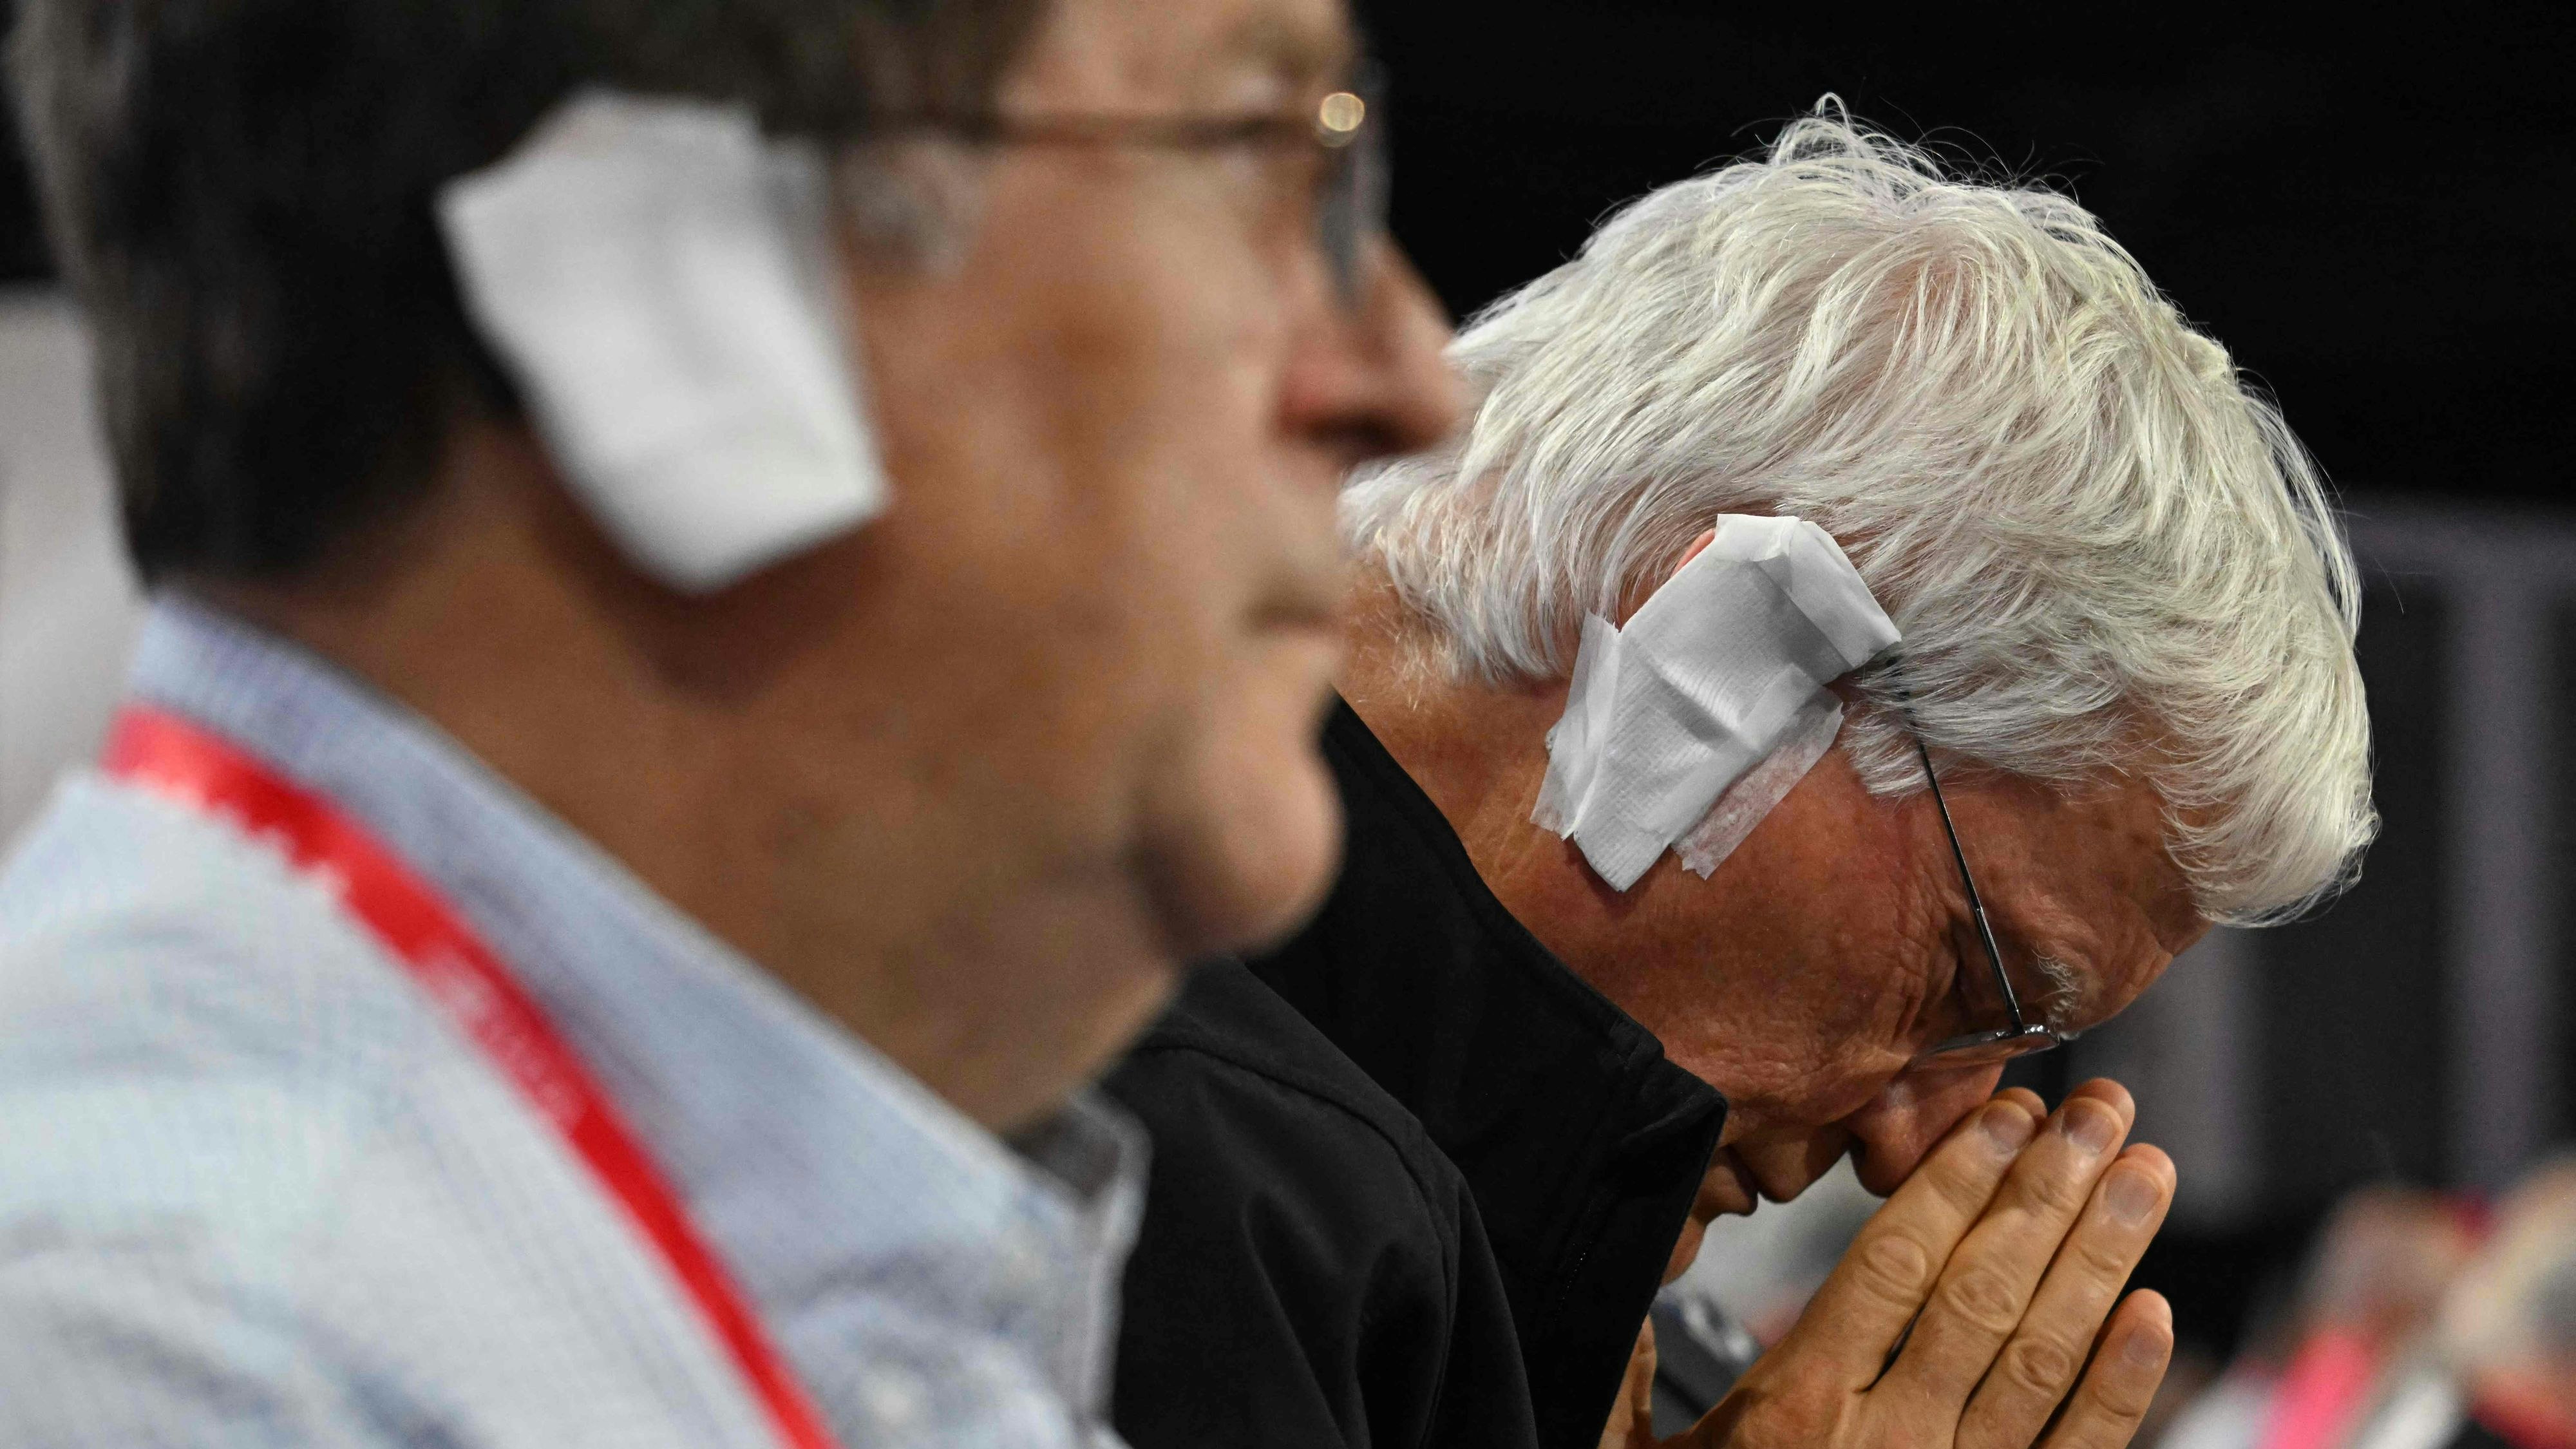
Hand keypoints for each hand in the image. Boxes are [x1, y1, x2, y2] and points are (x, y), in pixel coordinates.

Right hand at [1666, 1080, 2175, 1448]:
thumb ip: (1634, 1366)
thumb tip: (1639, 1275)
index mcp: (1795, 1413)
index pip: (1896, 1267)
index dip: (1957, 1181)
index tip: (2005, 1113)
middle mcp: (1885, 1446)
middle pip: (1983, 1295)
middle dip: (2049, 1193)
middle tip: (2101, 1112)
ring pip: (2042, 1361)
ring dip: (2101, 1261)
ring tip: (2144, 1175)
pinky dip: (2120, 1389)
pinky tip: (2153, 1316)